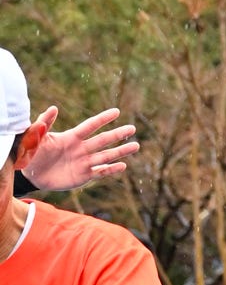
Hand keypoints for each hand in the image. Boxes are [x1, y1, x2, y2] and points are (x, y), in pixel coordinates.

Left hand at [16, 106, 137, 193]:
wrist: (31, 174)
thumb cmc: (31, 152)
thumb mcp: (34, 137)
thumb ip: (43, 124)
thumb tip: (53, 108)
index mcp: (71, 137)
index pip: (90, 126)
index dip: (102, 119)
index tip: (116, 112)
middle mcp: (81, 148)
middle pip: (102, 140)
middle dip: (117, 134)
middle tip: (132, 128)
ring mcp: (84, 162)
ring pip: (106, 155)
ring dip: (121, 151)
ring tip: (136, 146)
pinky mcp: (83, 176)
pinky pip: (100, 172)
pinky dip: (111, 170)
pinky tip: (123, 166)